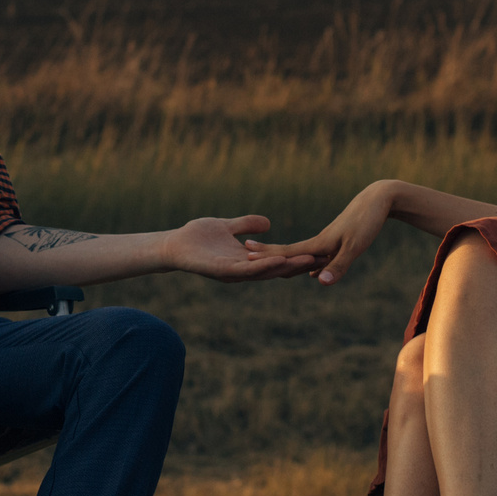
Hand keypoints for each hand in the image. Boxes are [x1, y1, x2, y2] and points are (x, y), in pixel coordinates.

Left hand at [158, 216, 315, 282]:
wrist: (174, 244)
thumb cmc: (197, 236)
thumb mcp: (228, 226)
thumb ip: (247, 225)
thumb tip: (267, 223)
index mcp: (246, 259)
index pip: (275, 259)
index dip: (295, 256)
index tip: (317, 250)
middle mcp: (243, 270)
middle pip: (276, 268)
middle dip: (298, 264)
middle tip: (322, 259)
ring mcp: (234, 272)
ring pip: (265, 271)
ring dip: (286, 266)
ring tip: (307, 260)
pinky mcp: (223, 271)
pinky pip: (246, 270)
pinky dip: (263, 266)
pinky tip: (278, 259)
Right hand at [246, 181, 396, 286]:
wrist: (378, 199)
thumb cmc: (367, 222)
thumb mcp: (355, 247)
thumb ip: (338, 266)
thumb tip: (319, 282)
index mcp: (318, 244)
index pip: (286, 252)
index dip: (265, 255)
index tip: (244, 254)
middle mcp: (318, 241)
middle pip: (288, 251)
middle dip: (267, 253)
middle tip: (244, 253)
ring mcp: (327, 240)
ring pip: (301, 253)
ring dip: (284, 258)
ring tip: (268, 262)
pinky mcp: (336, 240)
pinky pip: (316, 254)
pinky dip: (307, 261)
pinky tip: (313, 272)